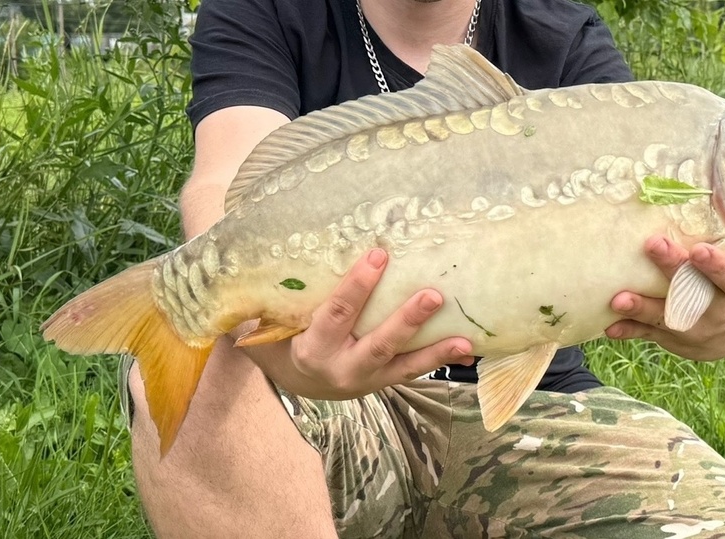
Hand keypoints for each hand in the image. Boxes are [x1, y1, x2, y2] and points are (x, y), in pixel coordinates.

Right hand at [244, 248, 473, 398]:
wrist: (293, 380)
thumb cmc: (282, 334)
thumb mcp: (270, 318)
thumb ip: (273, 291)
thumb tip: (256, 242)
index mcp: (310, 348)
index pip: (336, 314)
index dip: (357, 287)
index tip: (378, 254)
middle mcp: (341, 368)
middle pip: (377, 343)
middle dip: (406, 321)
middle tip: (433, 296)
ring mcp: (367, 379)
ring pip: (403, 365)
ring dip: (435, 351)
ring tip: (465, 339)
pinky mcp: (384, 382)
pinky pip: (414, 372)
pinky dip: (440, 360)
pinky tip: (468, 349)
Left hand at [605, 235, 724, 360]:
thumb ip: (717, 244)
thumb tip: (684, 200)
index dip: (717, 265)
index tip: (699, 250)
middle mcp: (717, 311)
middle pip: (692, 291)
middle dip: (671, 267)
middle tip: (653, 244)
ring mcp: (693, 329)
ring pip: (665, 316)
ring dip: (641, 307)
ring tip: (619, 299)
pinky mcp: (669, 337)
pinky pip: (646, 334)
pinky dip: (628, 330)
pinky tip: (610, 326)